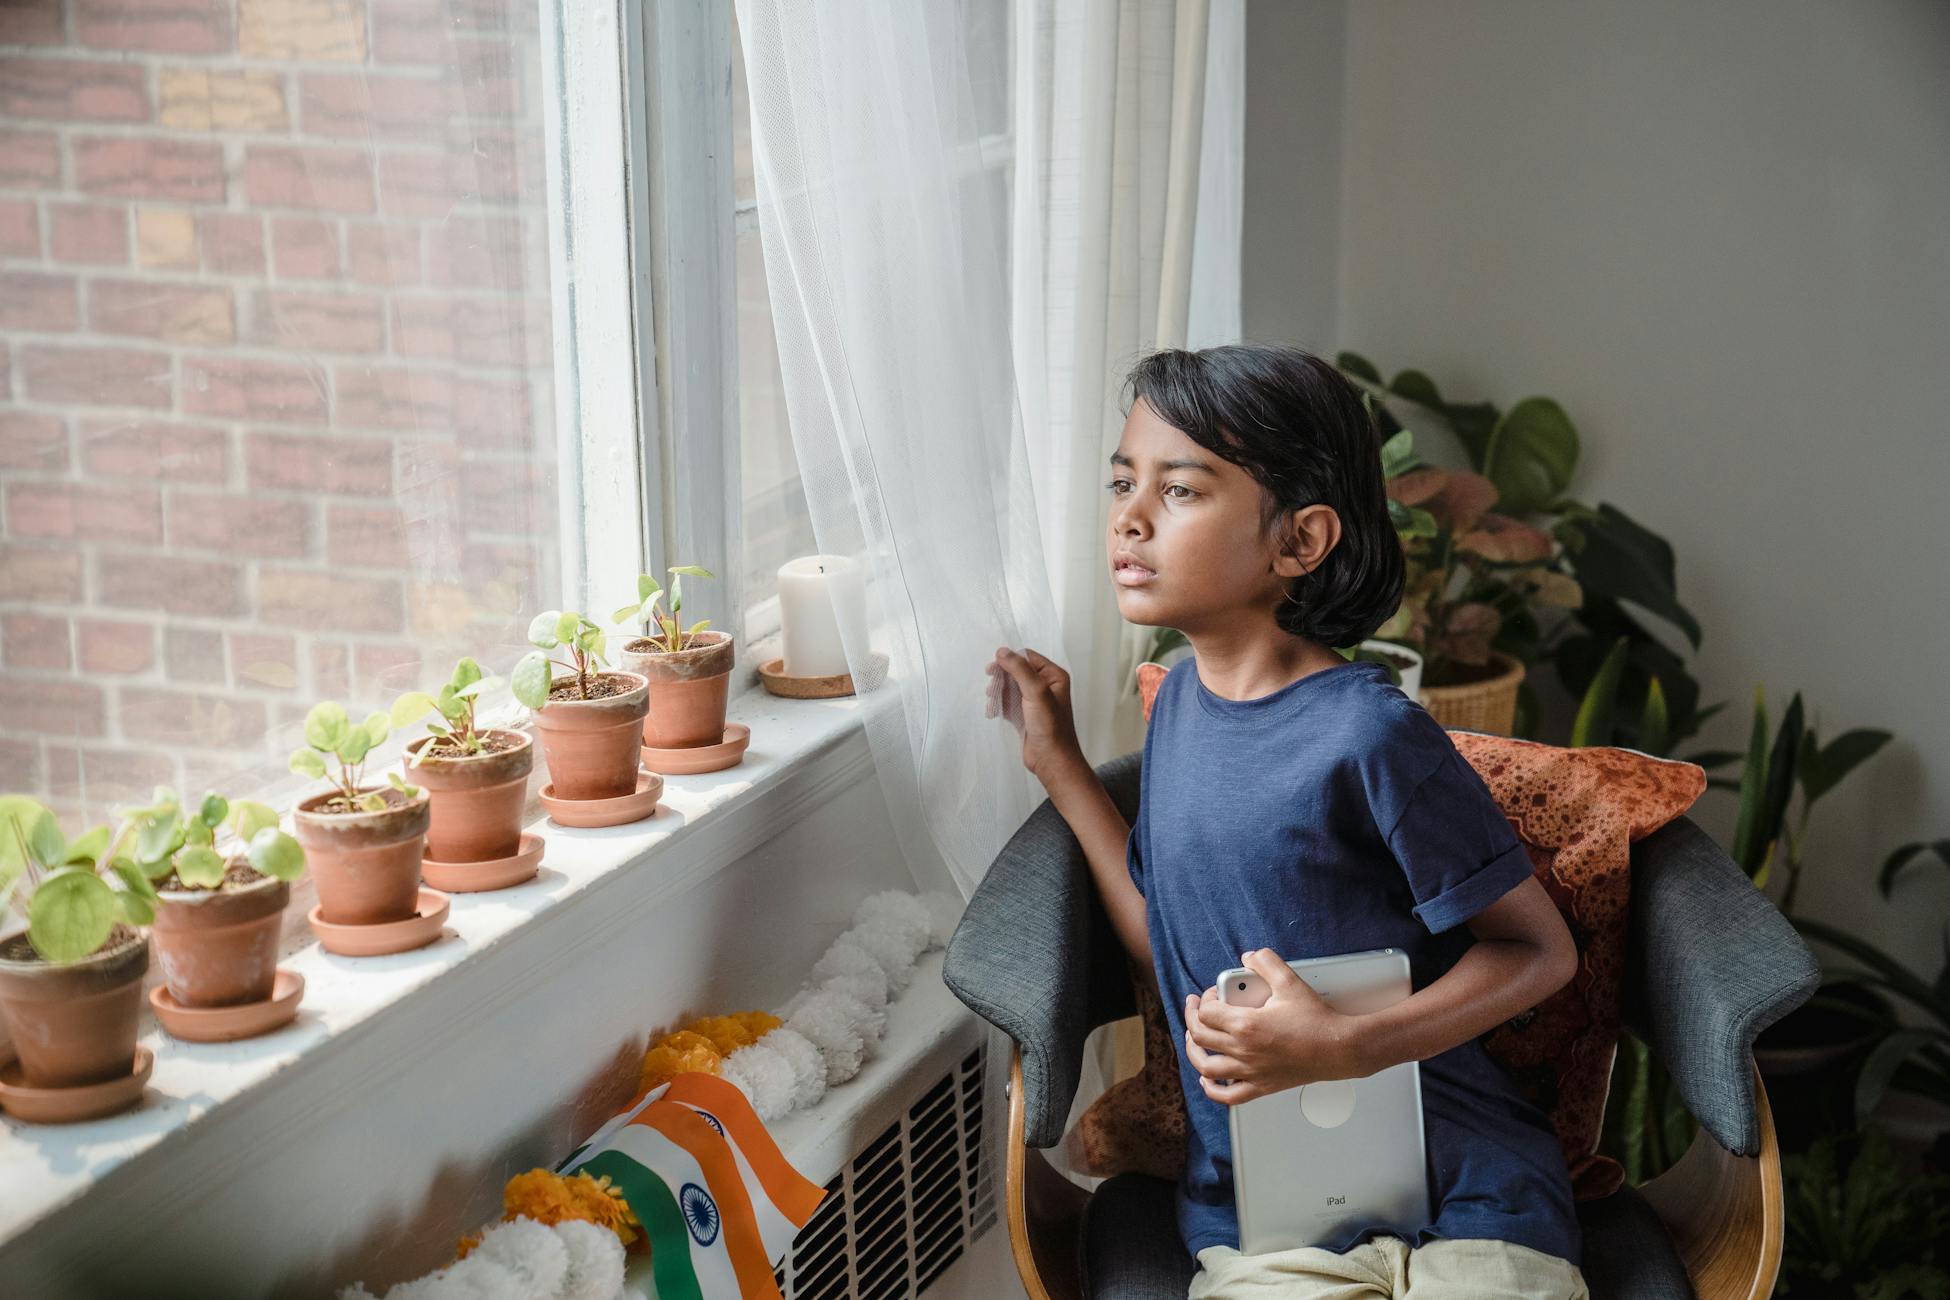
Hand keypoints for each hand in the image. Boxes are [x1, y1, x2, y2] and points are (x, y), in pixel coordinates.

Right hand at [987, 646, 1084, 785]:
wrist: (1051, 759)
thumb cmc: (1050, 727)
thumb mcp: (1036, 692)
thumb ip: (1019, 669)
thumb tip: (1002, 652)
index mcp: (1054, 676)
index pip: (1028, 657)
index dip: (1010, 659)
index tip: (993, 666)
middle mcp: (1046, 686)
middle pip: (1017, 671)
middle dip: (1002, 677)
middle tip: (990, 683)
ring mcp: (1035, 701)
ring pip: (1010, 687)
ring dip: (998, 691)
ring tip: (992, 699)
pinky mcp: (1025, 715)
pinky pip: (1008, 702)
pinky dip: (999, 704)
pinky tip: (993, 711)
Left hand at [1183, 949, 1362, 1104]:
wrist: (1339, 1049)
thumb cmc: (1317, 1020)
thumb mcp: (1290, 981)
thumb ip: (1266, 963)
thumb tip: (1249, 957)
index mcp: (1246, 1025)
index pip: (1206, 1012)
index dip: (1204, 1000)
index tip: (1213, 994)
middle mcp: (1244, 1051)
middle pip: (1200, 1037)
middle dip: (1191, 1019)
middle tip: (1195, 1009)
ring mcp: (1251, 1072)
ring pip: (1206, 1067)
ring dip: (1194, 1052)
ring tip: (1194, 1039)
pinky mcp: (1261, 1086)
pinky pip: (1228, 1096)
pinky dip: (1212, 1089)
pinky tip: (1208, 1080)